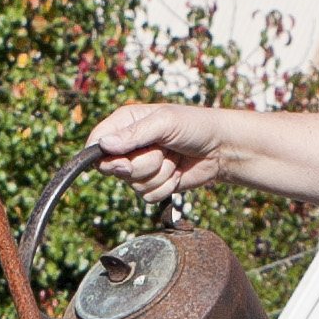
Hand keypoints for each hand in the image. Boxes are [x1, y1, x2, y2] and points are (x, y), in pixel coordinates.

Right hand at [84, 103, 241, 202]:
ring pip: (133, 184)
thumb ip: (134, 134)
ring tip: (174, 158)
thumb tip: (104, 145)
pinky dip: (166, 186)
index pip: (96, 143)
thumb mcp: (165, 123)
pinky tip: (177, 172)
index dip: (103, 157)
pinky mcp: (152, 184)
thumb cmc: (195, 126)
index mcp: (125, 123)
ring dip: (159, 174)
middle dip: (142, 165)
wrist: (221, 149)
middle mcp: (129, 145)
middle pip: (113, 168)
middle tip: (163, 152)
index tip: (122, 162)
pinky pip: (147, 196)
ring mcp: (140, 166)